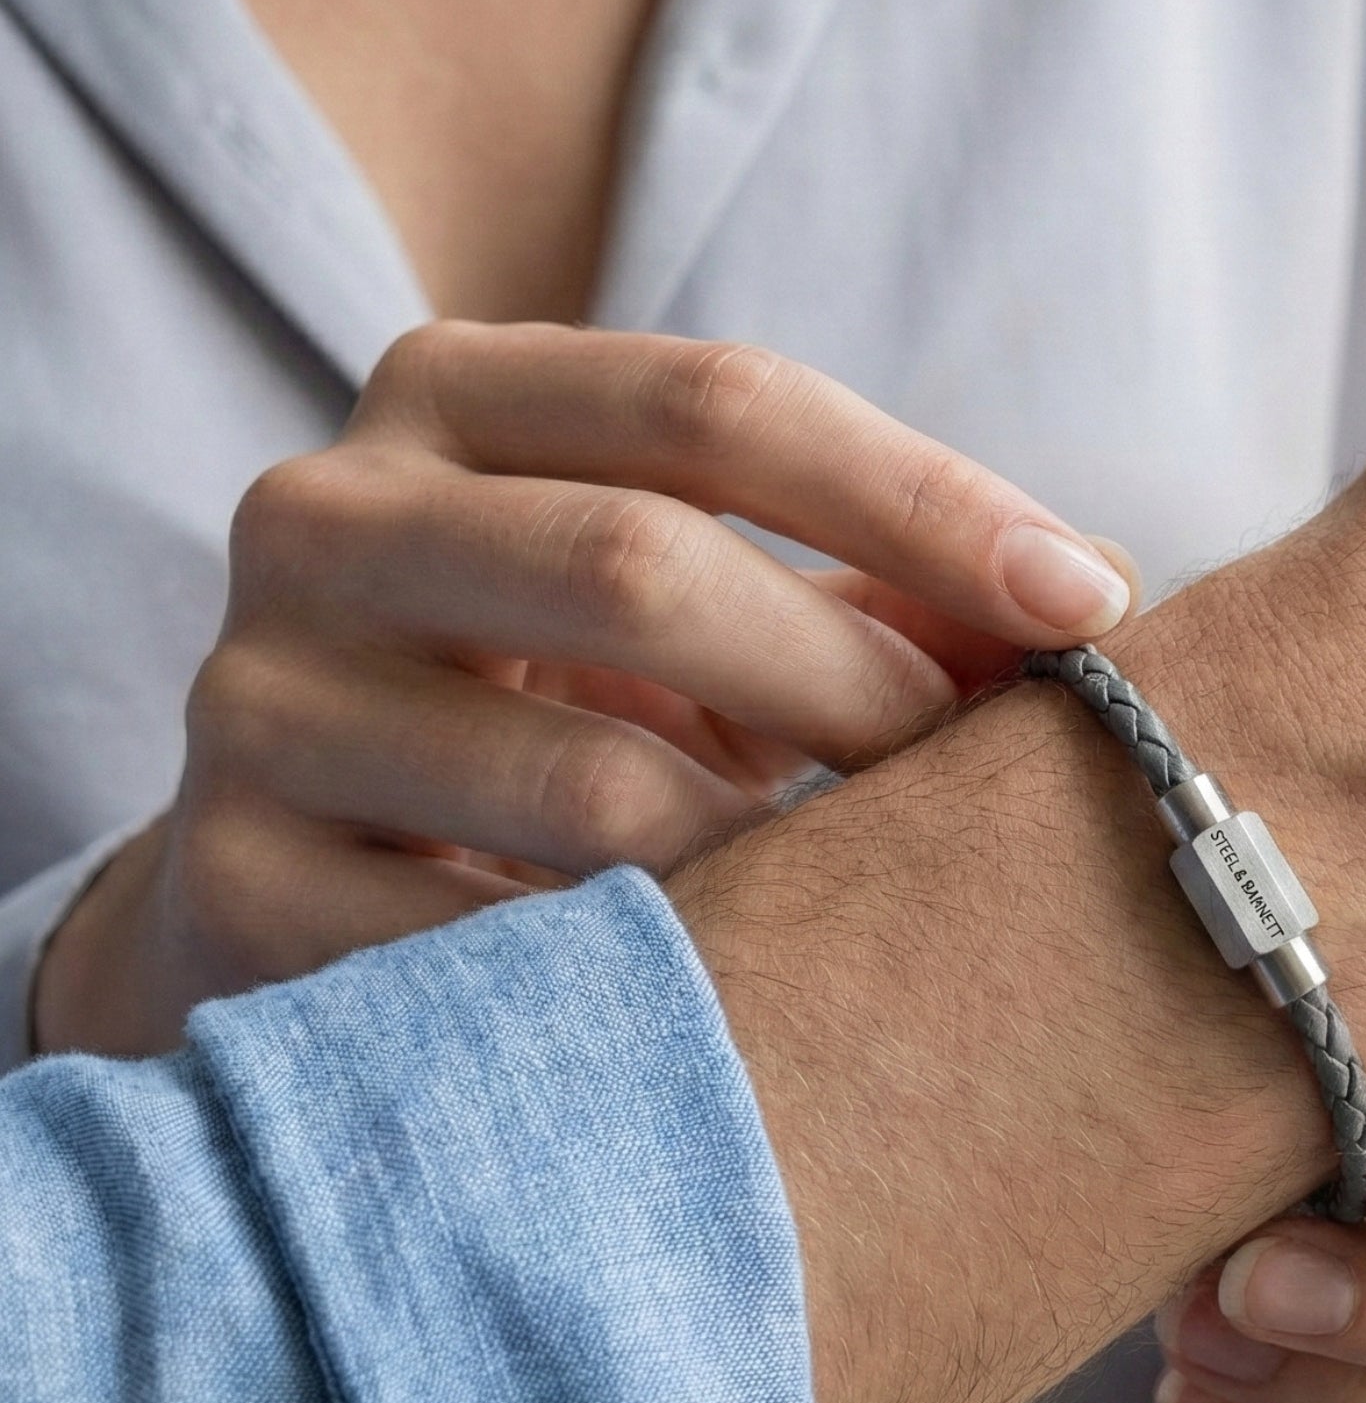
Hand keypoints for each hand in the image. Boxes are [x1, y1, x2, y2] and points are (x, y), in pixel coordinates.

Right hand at [34, 322, 1134, 1055]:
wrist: (301, 877)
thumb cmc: (558, 713)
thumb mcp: (691, 610)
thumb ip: (869, 588)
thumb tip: (1092, 599)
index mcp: (456, 396)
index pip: (717, 401)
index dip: (923, 498)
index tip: (1091, 603)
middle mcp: (327, 516)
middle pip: (640, 569)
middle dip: (857, 688)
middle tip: (985, 788)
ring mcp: (259, 703)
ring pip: (588, 790)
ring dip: (779, 863)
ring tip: (873, 911)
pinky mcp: (236, 888)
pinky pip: (503, 960)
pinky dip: (659, 990)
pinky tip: (743, 1006)